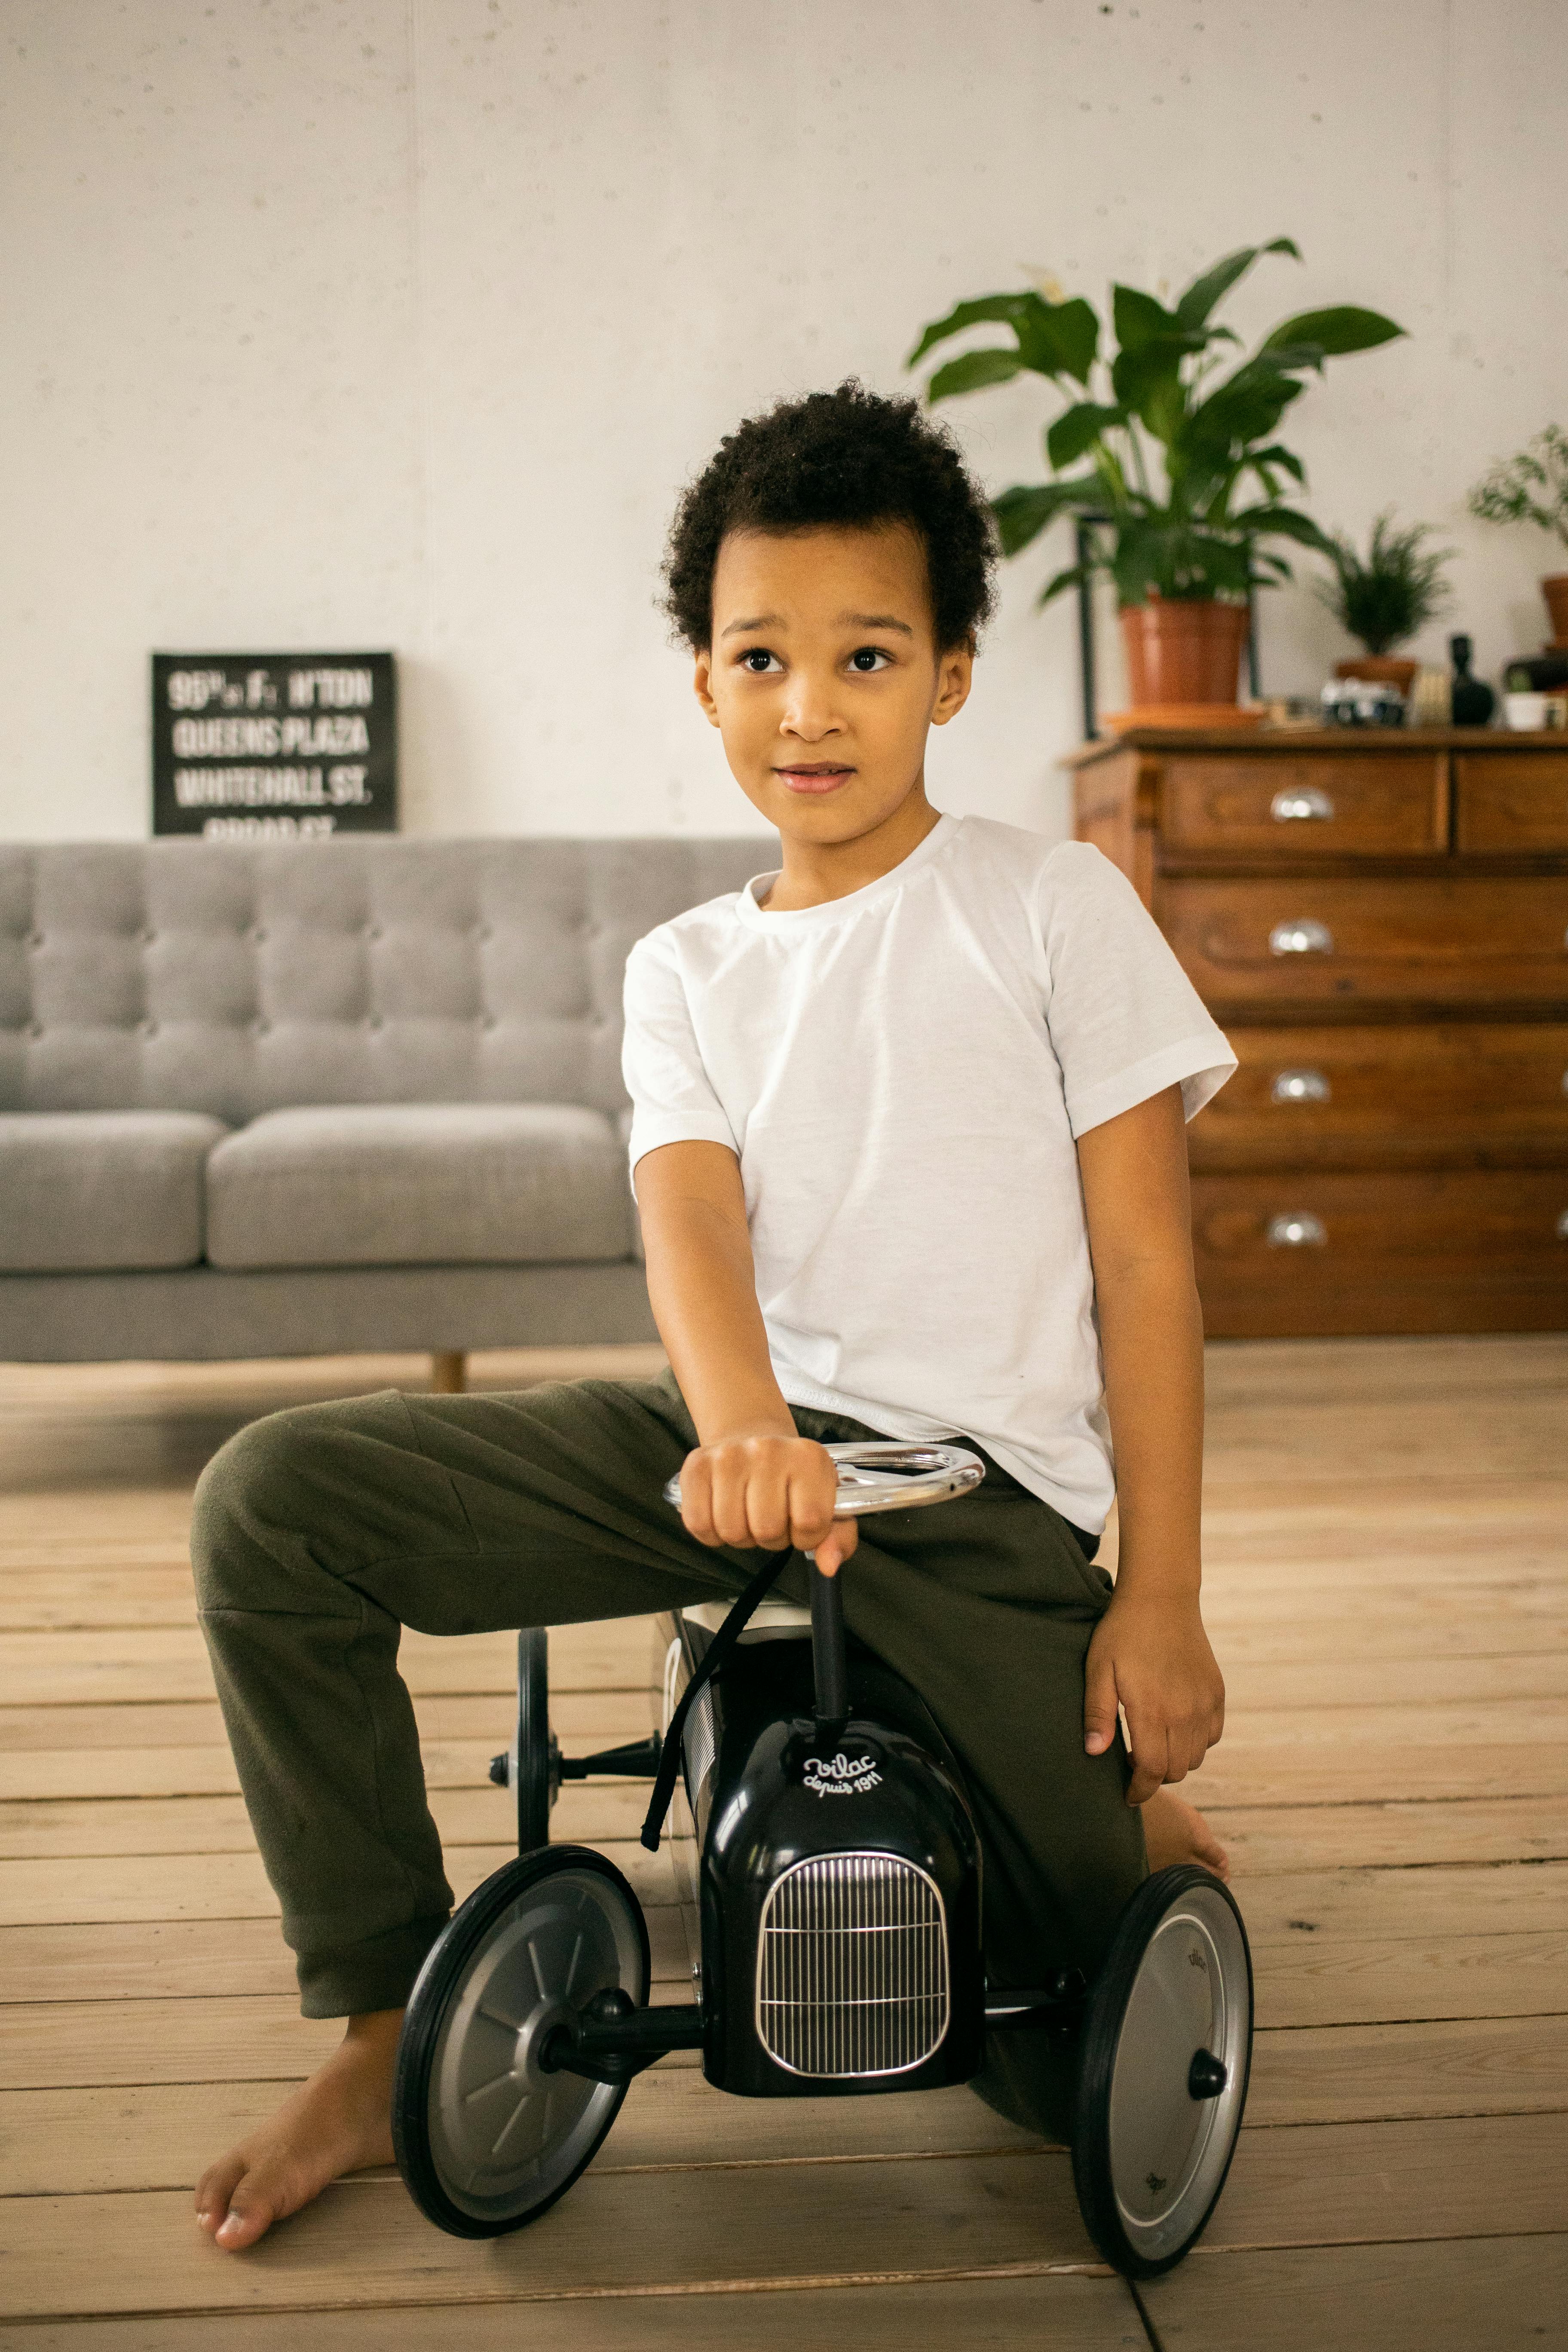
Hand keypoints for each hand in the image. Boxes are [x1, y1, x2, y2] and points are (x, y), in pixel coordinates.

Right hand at [676, 1432, 859, 1573]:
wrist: (752, 1439)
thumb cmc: (791, 1478)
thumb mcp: (826, 1502)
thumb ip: (838, 1537)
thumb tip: (828, 1565)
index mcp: (808, 1457)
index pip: (810, 1522)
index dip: (806, 1537)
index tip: (801, 1524)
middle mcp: (768, 1450)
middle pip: (767, 1529)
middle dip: (772, 1538)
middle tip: (773, 1519)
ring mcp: (729, 1456)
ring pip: (732, 1531)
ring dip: (743, 1536)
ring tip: (750, 1514)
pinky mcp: (697, 1465)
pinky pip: (699, 1524)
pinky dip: (712, 1533)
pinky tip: (724, 1514)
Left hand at [1083, 1593, 1224, 1806]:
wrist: (1161, 1597)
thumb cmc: (1123, 1632)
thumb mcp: (1099, 1670)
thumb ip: (1098, 1715)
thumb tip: (1095, 1753)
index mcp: (1153, 1711)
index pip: (1152, 1771)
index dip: (1139, 1789)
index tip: (1127, 1795)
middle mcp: (1185, 1712)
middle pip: (1176, 1770)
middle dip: (1154, 1777)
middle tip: (1134, 1766)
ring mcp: (1205, 1702)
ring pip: (1197, 1756)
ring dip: (1176, 1761)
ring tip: (1152, 1746)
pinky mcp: (1216, 1692)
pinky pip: (1212, 1735)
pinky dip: (1196, 1742)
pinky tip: (1175, 1727)